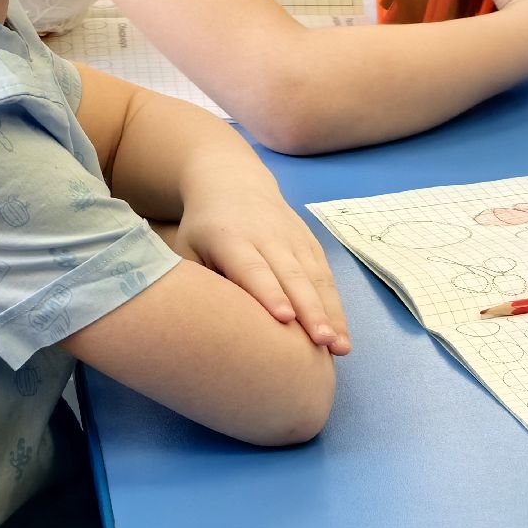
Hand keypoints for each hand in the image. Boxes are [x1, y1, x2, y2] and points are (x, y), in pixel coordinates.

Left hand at [173, 186, 350, 355]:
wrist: (233, 182)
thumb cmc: (203, 228)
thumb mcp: (186, 249)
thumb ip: (196, 285)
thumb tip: (206, 330)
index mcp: (230, 238)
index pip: (253, 268)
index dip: (269, 292)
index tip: (284, 318)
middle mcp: (267, 236)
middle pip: (292, 276)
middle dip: (310, 310)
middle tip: (322, 342)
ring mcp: (293, 238)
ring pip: (315, 278)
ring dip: (330, 313)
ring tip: (339, 346)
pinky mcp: (309, 242)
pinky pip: (325, 276)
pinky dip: (335, 306)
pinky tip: (341, 333)